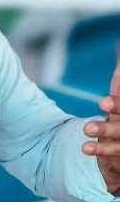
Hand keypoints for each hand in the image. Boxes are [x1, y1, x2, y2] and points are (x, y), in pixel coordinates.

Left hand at [82, 54, 119, 194]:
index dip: (117, 102)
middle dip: (116, 109)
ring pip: (119, 134)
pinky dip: (99, 149)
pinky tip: (85, 147)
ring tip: (86, 128)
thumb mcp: (119, 96)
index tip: (105, 97)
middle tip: (101, 103)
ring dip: (104, 130)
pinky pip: (112, 151)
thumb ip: (119, 80)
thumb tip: (118, 50)